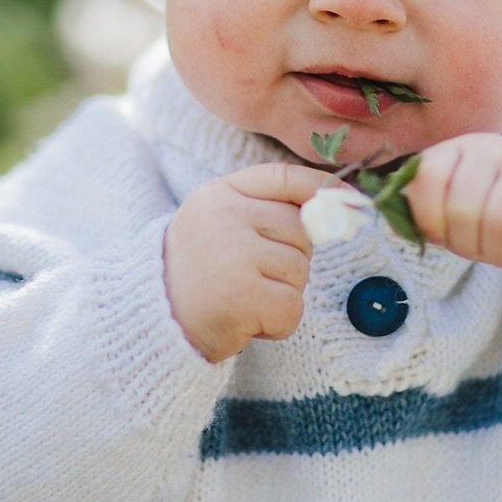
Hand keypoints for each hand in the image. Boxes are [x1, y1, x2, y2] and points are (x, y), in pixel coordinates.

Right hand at [164, 162, 333, 362]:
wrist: (149, 324)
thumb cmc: (196, 276)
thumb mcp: (219, 225)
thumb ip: (267, 210)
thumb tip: (336, 206)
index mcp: (219, 193)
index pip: (285, 177)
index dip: (324, 189)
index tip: (352, 201)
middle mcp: (225, 216)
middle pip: (302, 232)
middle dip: (289, 261)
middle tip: (249, 278)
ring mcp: (233, 254)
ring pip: (300, 271)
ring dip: (282, 294)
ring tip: (242, 299)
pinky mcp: (241, 296)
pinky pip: (292, 307)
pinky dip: (277, 324)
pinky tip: (245, 322)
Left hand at [403, 134, 501, 281]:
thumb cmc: (496, 211)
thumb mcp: (455, 203)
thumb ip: (422, 208)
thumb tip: (387, 216)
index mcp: (460, 149)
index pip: (427, 178)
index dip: (429, 219)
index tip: (443, 235)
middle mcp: (496, 149)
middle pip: (463, 208)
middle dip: (468, 244)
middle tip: (481, 248)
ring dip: (500, 254)